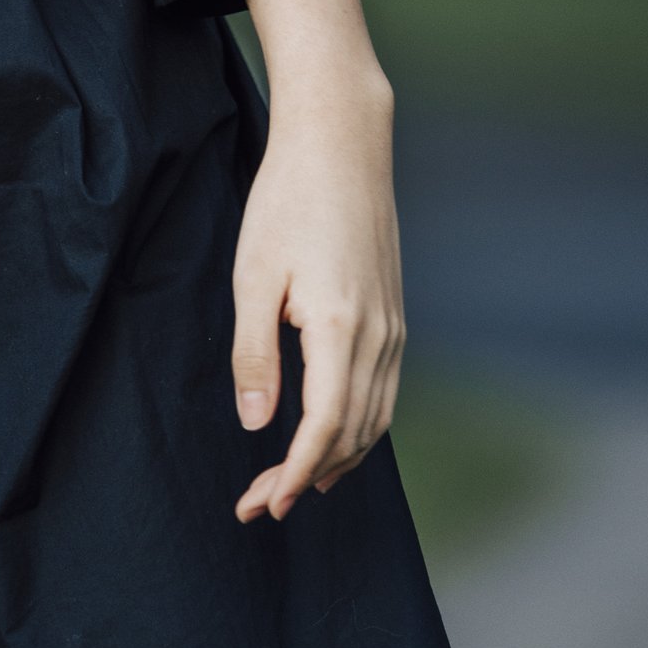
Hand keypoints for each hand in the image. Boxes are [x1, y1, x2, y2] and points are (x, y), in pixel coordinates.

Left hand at [231, 0, 405, 526]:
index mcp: (340, 327)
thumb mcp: (253, 274)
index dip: (295, 473)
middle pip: (352, 435)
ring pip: (375, 420)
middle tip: (259, 504)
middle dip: (307, 477)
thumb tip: (256, 425)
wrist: (342, 143)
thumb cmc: (287, 201)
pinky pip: (384, 393)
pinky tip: (332, 438)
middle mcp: (379, 336)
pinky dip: (360, 429)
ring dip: (336, 460)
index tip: (264, 504)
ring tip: (293, 487)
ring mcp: (394, 328)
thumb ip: (254, 354)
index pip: (325, 427)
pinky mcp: (395, 317)